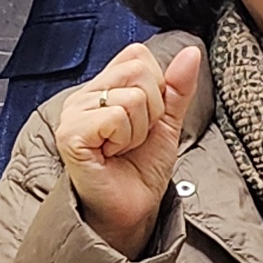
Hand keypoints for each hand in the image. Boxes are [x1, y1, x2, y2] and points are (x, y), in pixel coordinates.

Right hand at [55, 39, 201, 257]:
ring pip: (132, 96)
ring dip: (139, 129)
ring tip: (123, 148)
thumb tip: (191, 53)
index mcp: (103, 88)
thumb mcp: (167, 122)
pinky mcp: (71, 133)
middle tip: (135, 137)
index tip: (147, 119)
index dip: (156, 87)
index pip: (137, 55)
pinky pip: (116, 116)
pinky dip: (125, 138)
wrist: (131, 209)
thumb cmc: (140, 170)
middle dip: (152, 109)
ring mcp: (74, 113)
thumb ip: (178, 87)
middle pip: (137, 70)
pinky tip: (111, 154)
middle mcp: (84, 96)